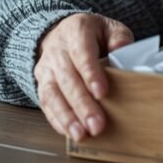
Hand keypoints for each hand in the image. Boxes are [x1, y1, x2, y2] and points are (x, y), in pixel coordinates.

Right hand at [33, 13, 133, 142]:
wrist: (63, 33)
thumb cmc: (92, 35)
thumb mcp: (109, 28)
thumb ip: (119, 38)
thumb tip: (122, 51)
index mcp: (75, 31)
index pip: (81, 53)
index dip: (91, 73)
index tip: (102, 93)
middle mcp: (57, 49)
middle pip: (68, 78)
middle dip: (82, 104)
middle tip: (96, 125)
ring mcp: (46, 67)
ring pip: (53, 94)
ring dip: (67, 117)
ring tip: (81, 134)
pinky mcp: (41, 84)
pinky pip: (46, 103)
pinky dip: (57, 120)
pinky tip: (70, 132)